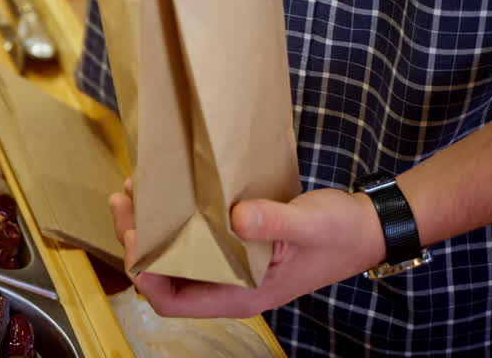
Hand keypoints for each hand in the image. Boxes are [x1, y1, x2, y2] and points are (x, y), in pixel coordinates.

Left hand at [108, 178, 385, 318]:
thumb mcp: (309, 223)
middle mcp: (229, 285)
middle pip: (164, 277)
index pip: (173, 300)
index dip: (146, 273)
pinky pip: (192, 238)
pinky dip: (172, 218)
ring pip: (174, 256)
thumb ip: (274, 222)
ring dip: (150, 228)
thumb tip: (237, 219)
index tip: (135, 235)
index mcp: (241, 294)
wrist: (368, 226)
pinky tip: (165, 190)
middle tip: (122, 202)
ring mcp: (231, 267)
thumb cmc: (340, 232)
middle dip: (137, 243)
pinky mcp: (234, 245)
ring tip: (133, 191)